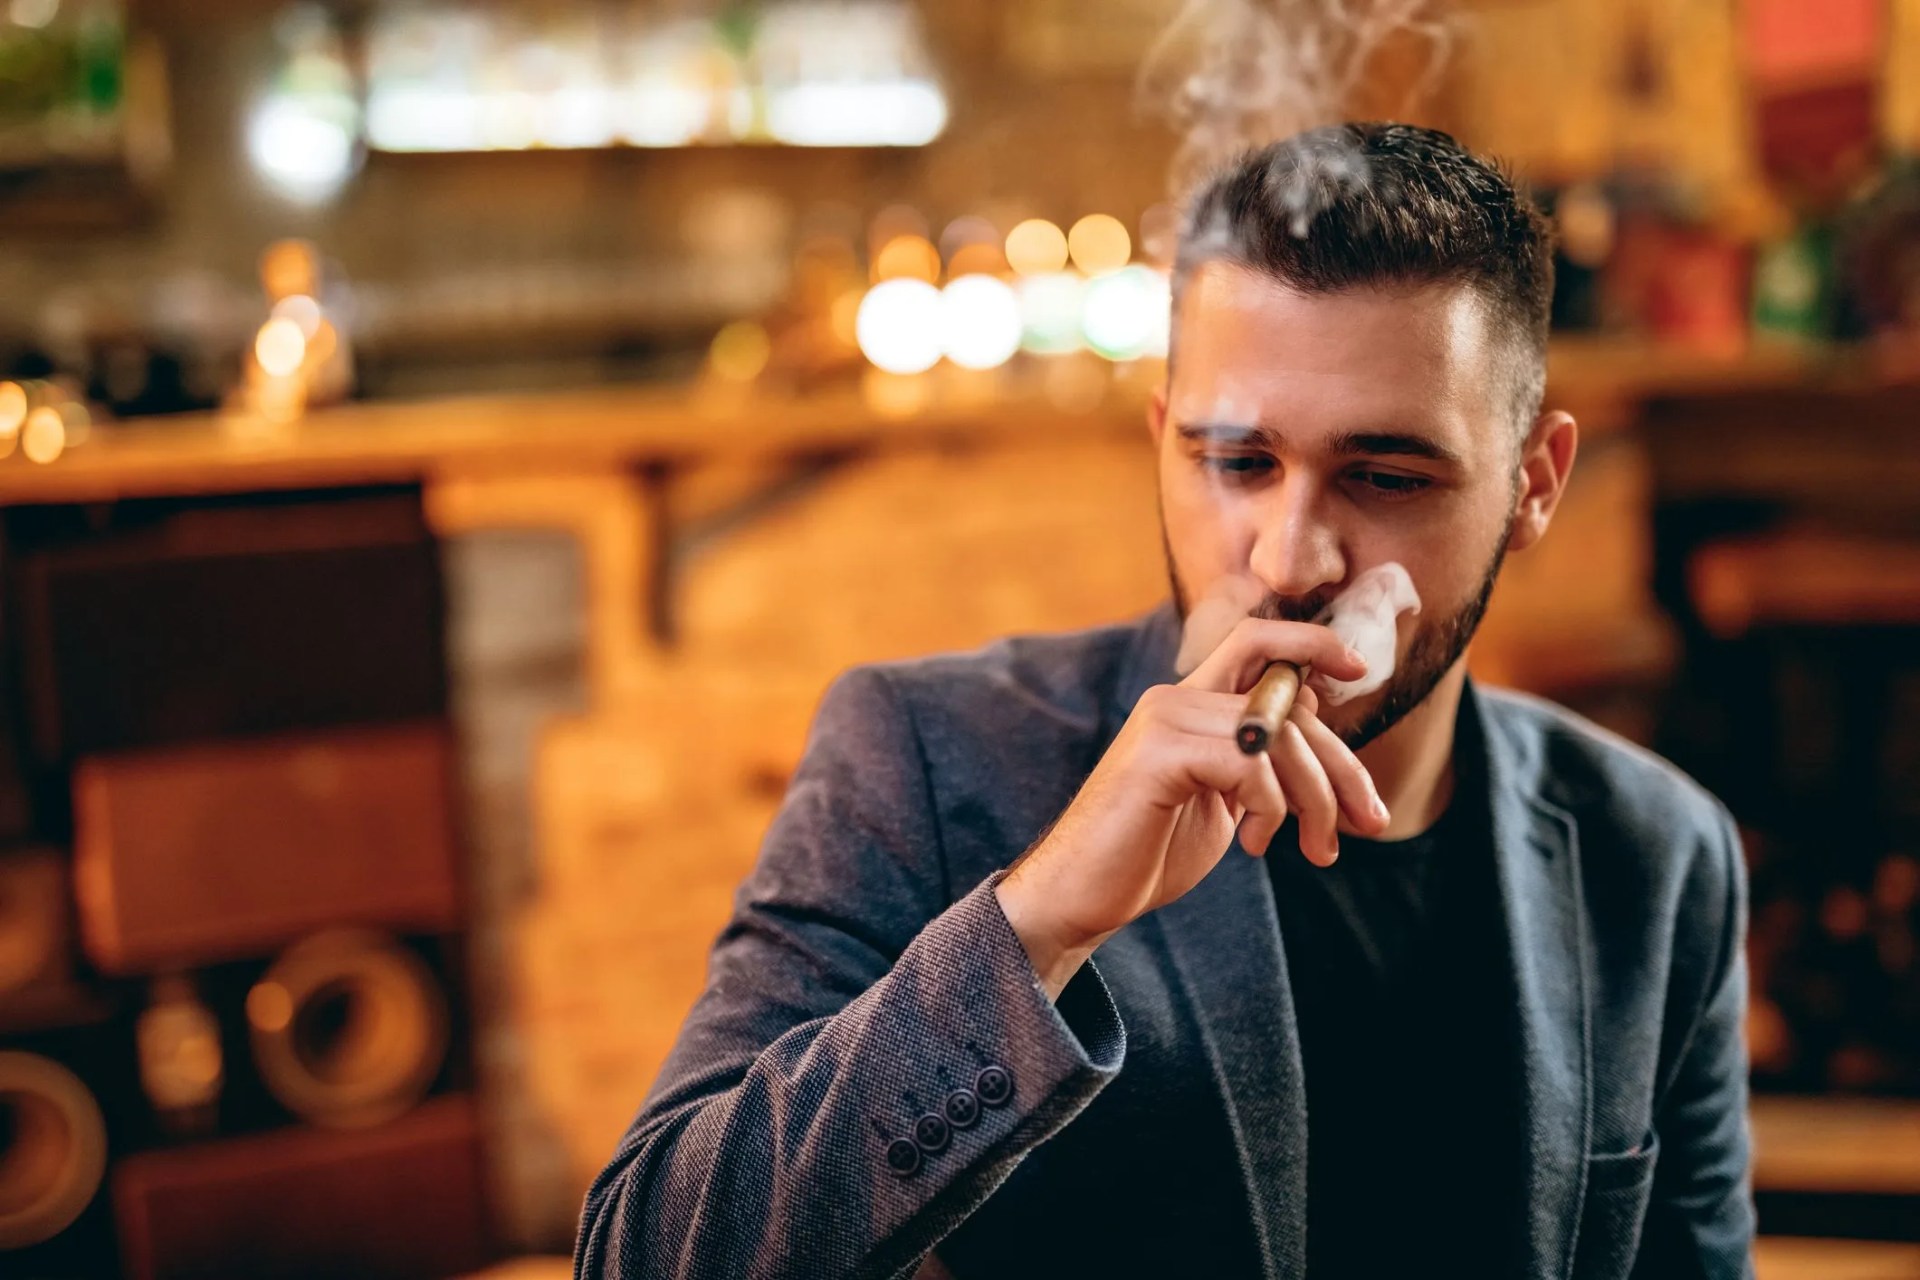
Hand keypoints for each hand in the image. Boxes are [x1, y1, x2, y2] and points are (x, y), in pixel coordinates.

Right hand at [996, 618, 1391, 997]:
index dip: (1311, 644)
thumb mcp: (1221, 798)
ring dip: (1316, 799)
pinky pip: (1251, 764)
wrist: (1080, 897)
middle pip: (1290, 703)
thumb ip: (1258, 757)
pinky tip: (1255, 846)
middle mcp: (1175, 698)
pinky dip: (1272, 808)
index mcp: (1188, 703)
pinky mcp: (1159, 754)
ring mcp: (1164, 720)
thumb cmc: (1148, 853)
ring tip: (1316, 849)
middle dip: (1343, 766)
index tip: (1358, 670)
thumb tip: (1314, 715)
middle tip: (1371, 822)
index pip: (1258, 643)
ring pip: (1280, 737)